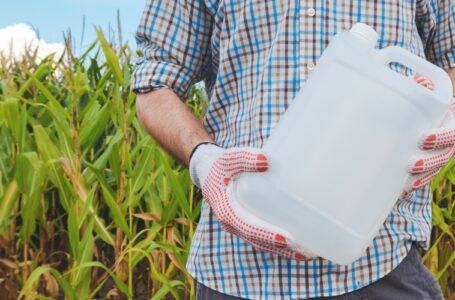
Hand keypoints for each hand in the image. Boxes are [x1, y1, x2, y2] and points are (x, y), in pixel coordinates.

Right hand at [189, 143, 315, 259]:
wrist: (208, 172)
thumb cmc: (220, 165)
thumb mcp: (228, 158)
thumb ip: (244, 158)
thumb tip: (267, 160)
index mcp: (226, 209)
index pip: (247, 226)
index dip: (266, 234)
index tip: (286, 239)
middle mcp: (231, 223)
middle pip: (258, 240)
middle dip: (281, 248)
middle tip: (305, 252)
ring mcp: (239, 226)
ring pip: (261, 243)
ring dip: (283, 251)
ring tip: (308, 254)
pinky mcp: (246, 224)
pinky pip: (262, 238)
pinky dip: (278, 244)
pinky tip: (298, 245)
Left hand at [403, 74, 454, 197]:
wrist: (429, 116)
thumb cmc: (427, 100)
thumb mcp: (429, 90)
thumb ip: (424, 85)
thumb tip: (418, 80)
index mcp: (452, 123)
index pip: (453, 133)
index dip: (441, 137)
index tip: (422, 138)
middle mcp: (449, 143)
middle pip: (444, 156)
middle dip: (429, 162)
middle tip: (412, 164)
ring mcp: (439, 156)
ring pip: (435, 170)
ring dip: (422, 176)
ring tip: (406, 180)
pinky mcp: (428, 166)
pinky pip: (424, 178)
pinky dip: (414, 185)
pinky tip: (401, 190)